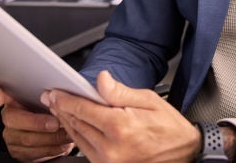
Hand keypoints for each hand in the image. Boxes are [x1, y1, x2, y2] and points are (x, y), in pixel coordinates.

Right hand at [0, 83, 74, 161]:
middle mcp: (10, 117)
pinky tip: (63, 144)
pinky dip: (51, 149)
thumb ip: (50, 96)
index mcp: (14, 99)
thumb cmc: (54, 112)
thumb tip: (59, 96)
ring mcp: (12, 135)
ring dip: (50, 138)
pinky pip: (32, 153)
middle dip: (37, 122)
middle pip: (12, 119)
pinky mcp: (18, 152)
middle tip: (56, 123)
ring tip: (66, 134)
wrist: (57, 134)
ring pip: (26, 138)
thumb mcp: (53, 100)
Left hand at [44, 70, 200, 162]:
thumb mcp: (150, 100)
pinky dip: (77, 136)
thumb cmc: (170, 128)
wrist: (184, 153)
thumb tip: (100, 80)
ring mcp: (108, 160)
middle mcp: (111, 147)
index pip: (83, 109)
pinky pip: (85, 150)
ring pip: (78, 138)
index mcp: (121, 126)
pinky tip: (75, 126)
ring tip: (60, 110)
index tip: (54, 93)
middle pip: (77, 124)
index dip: (65, 99)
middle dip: (62, 109)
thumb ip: (120, 92)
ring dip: (67, 122)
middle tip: (51, 98)